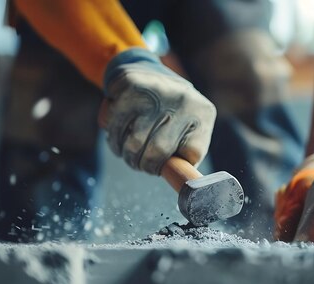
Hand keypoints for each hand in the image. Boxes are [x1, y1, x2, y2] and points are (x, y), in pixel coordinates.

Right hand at [99, 48, 215, 173]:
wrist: (146, 70)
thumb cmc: (170, 111)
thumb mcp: (189, 128)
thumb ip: (187, 153)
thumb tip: (183, 183)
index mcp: (202, 112)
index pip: (189, 156)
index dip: (168, 166)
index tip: (158, 166)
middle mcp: (183, 99)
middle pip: (156, 152)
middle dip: (142, 164)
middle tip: (138, 163)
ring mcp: (156, 90)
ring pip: (131, 143)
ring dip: (124, 152)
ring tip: (126, 148)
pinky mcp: (129, 84)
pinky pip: (113, 125)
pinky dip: (111, 134)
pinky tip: (118, 129)